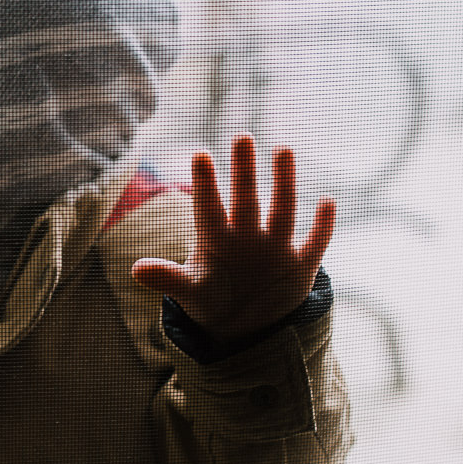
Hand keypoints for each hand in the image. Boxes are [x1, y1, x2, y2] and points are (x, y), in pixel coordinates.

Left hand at [130, 135, 335, 342]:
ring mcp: (275, 247)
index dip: (205, 183)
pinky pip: (314, 242)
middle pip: (246, 197)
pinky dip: (322, 226)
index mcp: (216, 238)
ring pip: (282, 209)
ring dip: (284, 182)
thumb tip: (135, 270)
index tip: (199, 154)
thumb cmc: (211, 299)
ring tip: (283, 150)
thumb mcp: (189, 293)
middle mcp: (246, 235)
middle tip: (241, 137)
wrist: (244, 327)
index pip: (208, 206)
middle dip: (244, 170)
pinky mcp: (300, 265)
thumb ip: (167, 279)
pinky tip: (327, 202)